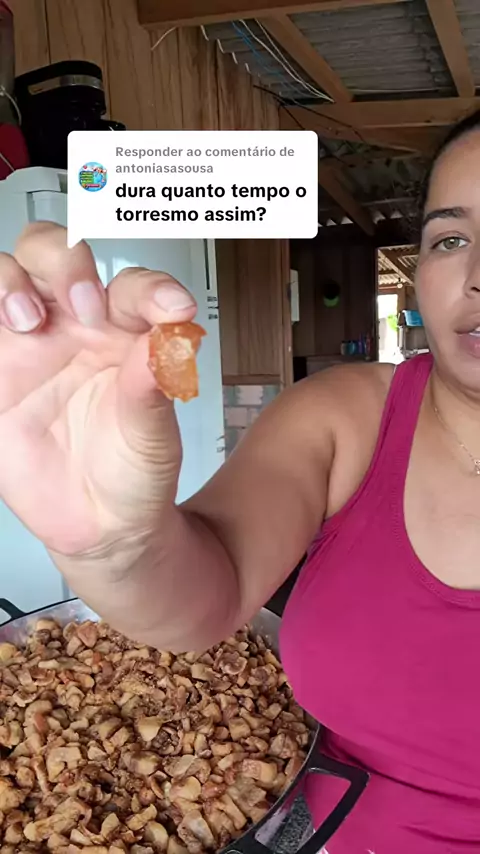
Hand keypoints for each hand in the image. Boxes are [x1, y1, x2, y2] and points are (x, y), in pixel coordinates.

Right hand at [0, 222, 196, 561]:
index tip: (173, 309)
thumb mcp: (153, 434)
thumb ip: (154, 384)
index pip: (131, 286)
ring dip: (10, 282)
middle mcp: (72, 327)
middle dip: (65, 264)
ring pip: (5, 276)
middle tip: (84, 308)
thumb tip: (172, 335)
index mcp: (121, 332)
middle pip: (54, 254)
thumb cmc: (132, 471)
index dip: (152, 288)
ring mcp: (27, 346)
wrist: (97, 525)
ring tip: (27, 321)